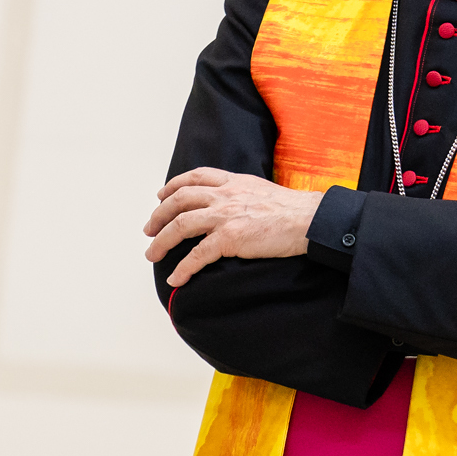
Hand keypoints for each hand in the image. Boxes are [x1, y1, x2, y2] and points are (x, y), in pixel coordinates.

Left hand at [144, 168, 322, 286]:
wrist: (307, 219)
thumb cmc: (292, 209)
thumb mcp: (260, 190)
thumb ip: (241, 193)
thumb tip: (232, 205)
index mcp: (232, 182)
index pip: (194, 178)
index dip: (172, 186)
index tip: (161, 196)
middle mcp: (224, 195)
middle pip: (179, 200)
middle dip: (158, 215)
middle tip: (148, 230)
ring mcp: (225, 216)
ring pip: (181, 225)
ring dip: (161, 241)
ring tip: (151, 254)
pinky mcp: (230, 238)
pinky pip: (198, 255)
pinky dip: (183, 268)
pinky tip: (175, 278)